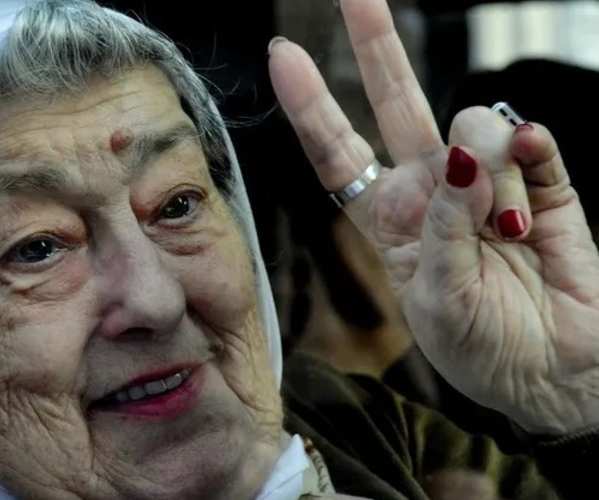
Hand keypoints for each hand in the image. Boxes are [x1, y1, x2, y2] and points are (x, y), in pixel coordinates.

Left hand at [268, 0, 598, 434]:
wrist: (554, 375)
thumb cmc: (481, 347)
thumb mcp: (438, 301)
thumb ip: (446, 228)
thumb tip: (469, 154)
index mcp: (391, 219)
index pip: (339, 152)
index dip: (310, 105)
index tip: (281, 54)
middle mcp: (432, 188)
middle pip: (397, 104)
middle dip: (376, 48)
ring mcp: (486, 180)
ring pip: (474, 127)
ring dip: (489, 178)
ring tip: (505, 238)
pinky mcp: (542, 181)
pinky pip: (534, 143)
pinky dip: (532, 157)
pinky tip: (530, 185)